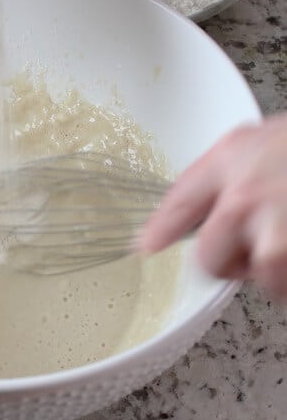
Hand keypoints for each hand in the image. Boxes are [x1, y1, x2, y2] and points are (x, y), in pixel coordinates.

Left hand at [138, 114, 286, 296]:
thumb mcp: (255, 141)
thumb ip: (219, 175)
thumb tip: (183, 215)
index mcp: (230, 162)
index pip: (178, 204)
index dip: (159, 230)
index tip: (146, 247)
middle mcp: (247, 197)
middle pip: (210, 258)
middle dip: (227, 263)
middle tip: (248, 252)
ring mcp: (280, 228)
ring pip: (263, 278)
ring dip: (275, 274)